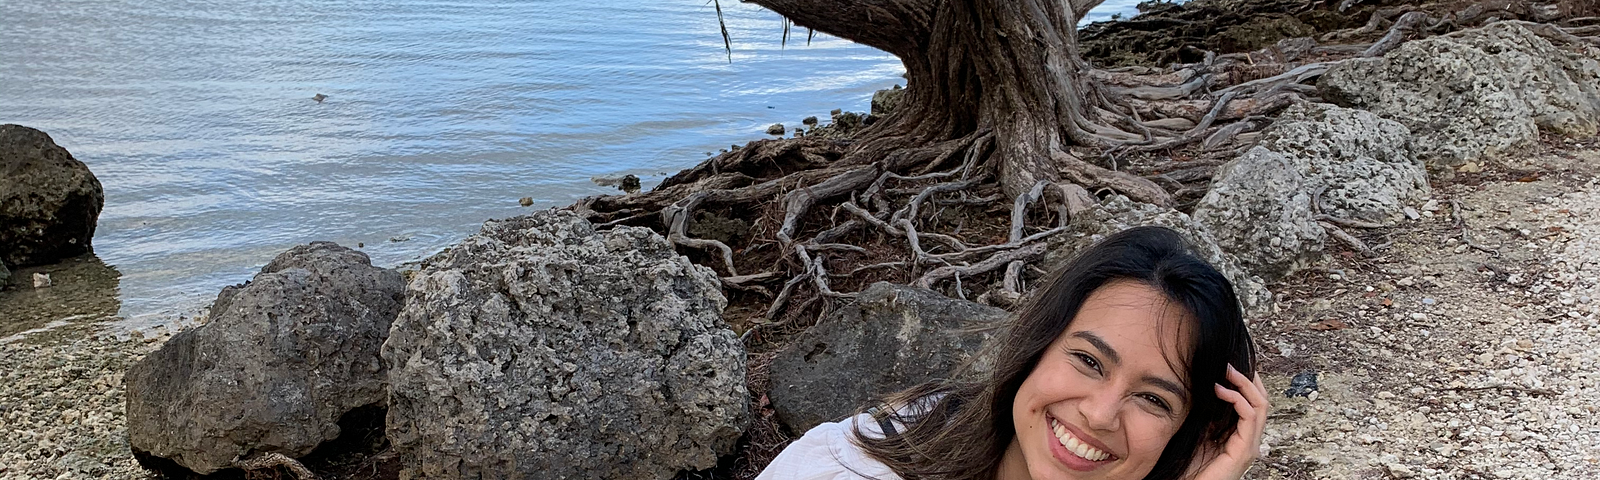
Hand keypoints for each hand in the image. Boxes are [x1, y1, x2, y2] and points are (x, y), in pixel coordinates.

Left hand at [1189, 364, 1269, 479]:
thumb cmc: (1187, 464)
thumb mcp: (1197, 430)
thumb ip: (1205, 412)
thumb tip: (1203, 384)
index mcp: (1240, 434)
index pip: (1252, 402)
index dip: (1244, 381)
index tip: (1227, 364)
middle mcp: (1249, 439)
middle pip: (1262, 400)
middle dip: (1249, 377)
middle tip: (1230, 362)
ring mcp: (1250, 446)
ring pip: (1260, 405)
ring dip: (1244, 383)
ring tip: (1227, 369)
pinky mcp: (1245, 451)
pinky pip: (1249, 418)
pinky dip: (1238, 399)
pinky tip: (1221, 390)